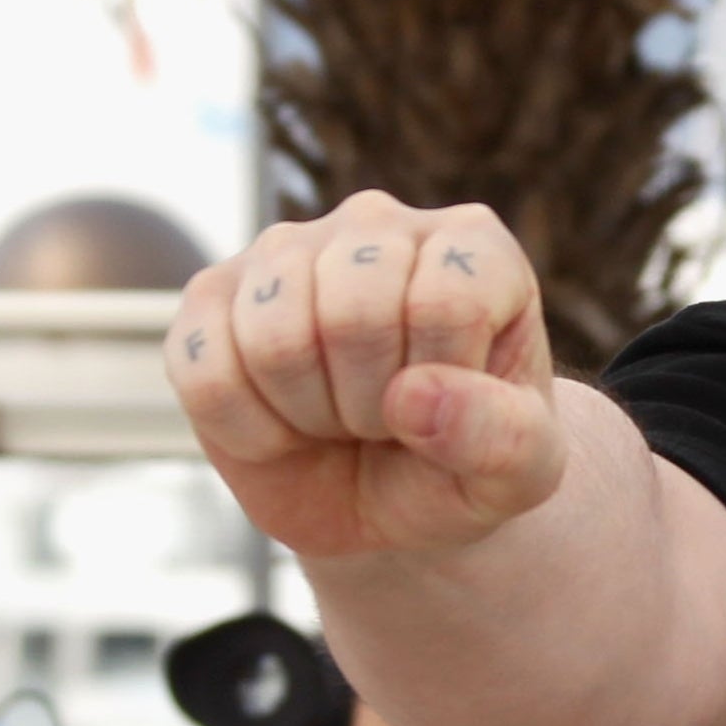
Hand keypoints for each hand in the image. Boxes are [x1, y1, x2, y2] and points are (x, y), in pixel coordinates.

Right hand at [168, 191, 564, 560]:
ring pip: (272, 339)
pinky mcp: (212, 295)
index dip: (442, 389)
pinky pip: (204, 368)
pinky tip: (280, 424)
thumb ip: (503, 438)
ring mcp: (286, 250)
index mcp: (471, 245)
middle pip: (352, 314)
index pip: (446, 304)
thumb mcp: (520, 471)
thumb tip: (412, 398)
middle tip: (385, 421)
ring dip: (307, 414)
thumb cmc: (463, 464)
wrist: (387, 501)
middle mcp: (377, 223)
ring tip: (336, 416)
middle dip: (369, 405)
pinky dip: (244, 429)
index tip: (448, 408)